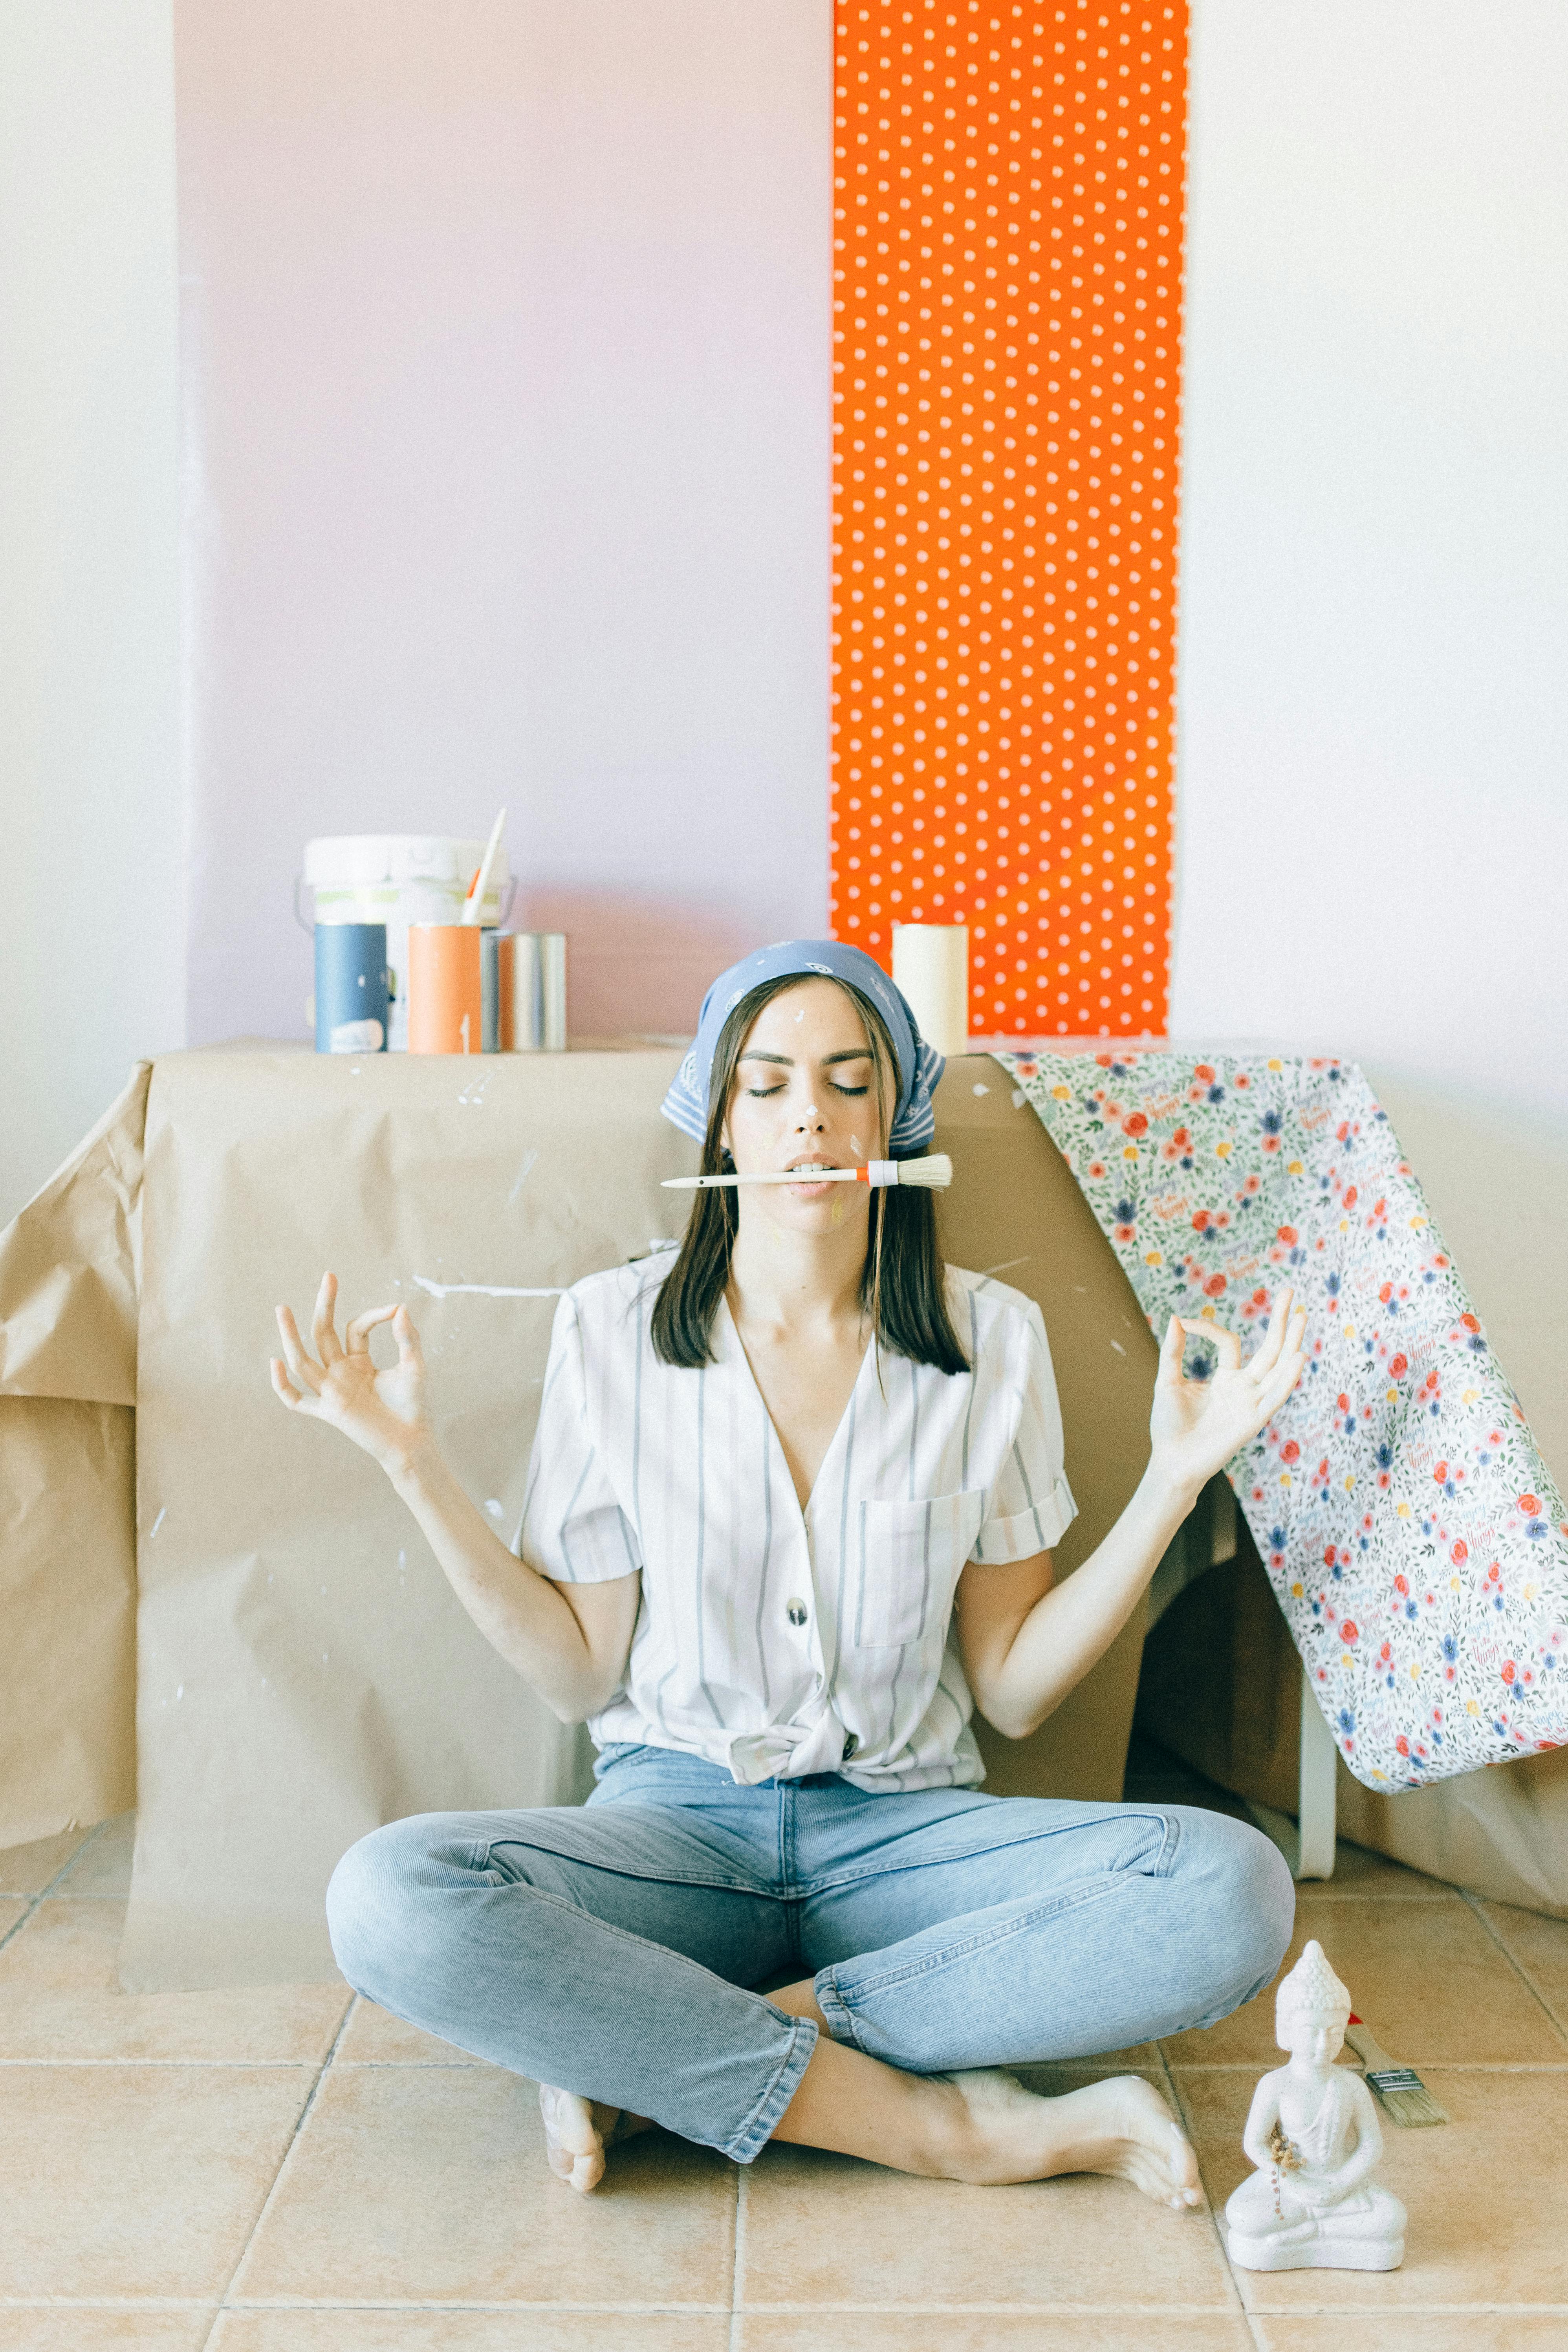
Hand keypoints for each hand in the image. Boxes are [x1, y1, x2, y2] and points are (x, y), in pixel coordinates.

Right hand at [270, 1272, 431, 1473]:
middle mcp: (341, 1373)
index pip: (356, 1328)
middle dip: (325, 1305)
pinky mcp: (329, 1411)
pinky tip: (276, 1363)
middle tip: (329, 1276)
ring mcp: (332, 1391)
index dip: (373, 1315)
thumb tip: (400, 1306)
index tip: (394, 1309)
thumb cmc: (414, 1406)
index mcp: (359, 1362)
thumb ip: (407, 1338)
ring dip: (290, 1336)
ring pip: (303, 1360)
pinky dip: (283, 1385)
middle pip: (323, 1334)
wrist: (413, 1441)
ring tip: (282, 1308)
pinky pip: (297, 1401)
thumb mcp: (414, 1366)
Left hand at [1148, 1285, 1306, 1501]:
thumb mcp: (1167, 1381)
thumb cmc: (1169, 1425)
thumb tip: (1175, 1317)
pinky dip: (1287, 1378)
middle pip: (1269, 1349)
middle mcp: (1244, 1388)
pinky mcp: (1253, 1420)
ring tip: (1301, 1316)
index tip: (1183, 1322)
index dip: (1208, 1328)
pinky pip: (1275, 1396)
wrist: (1171, 1460)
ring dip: (1291, 1343)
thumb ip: (1173, 1351)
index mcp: (1226, 1378)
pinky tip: (1298, 1356)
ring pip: (1278, 1368)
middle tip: (1290, 1292)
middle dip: (1280, 1322)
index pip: (1230, 1341)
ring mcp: (1251, 1403)